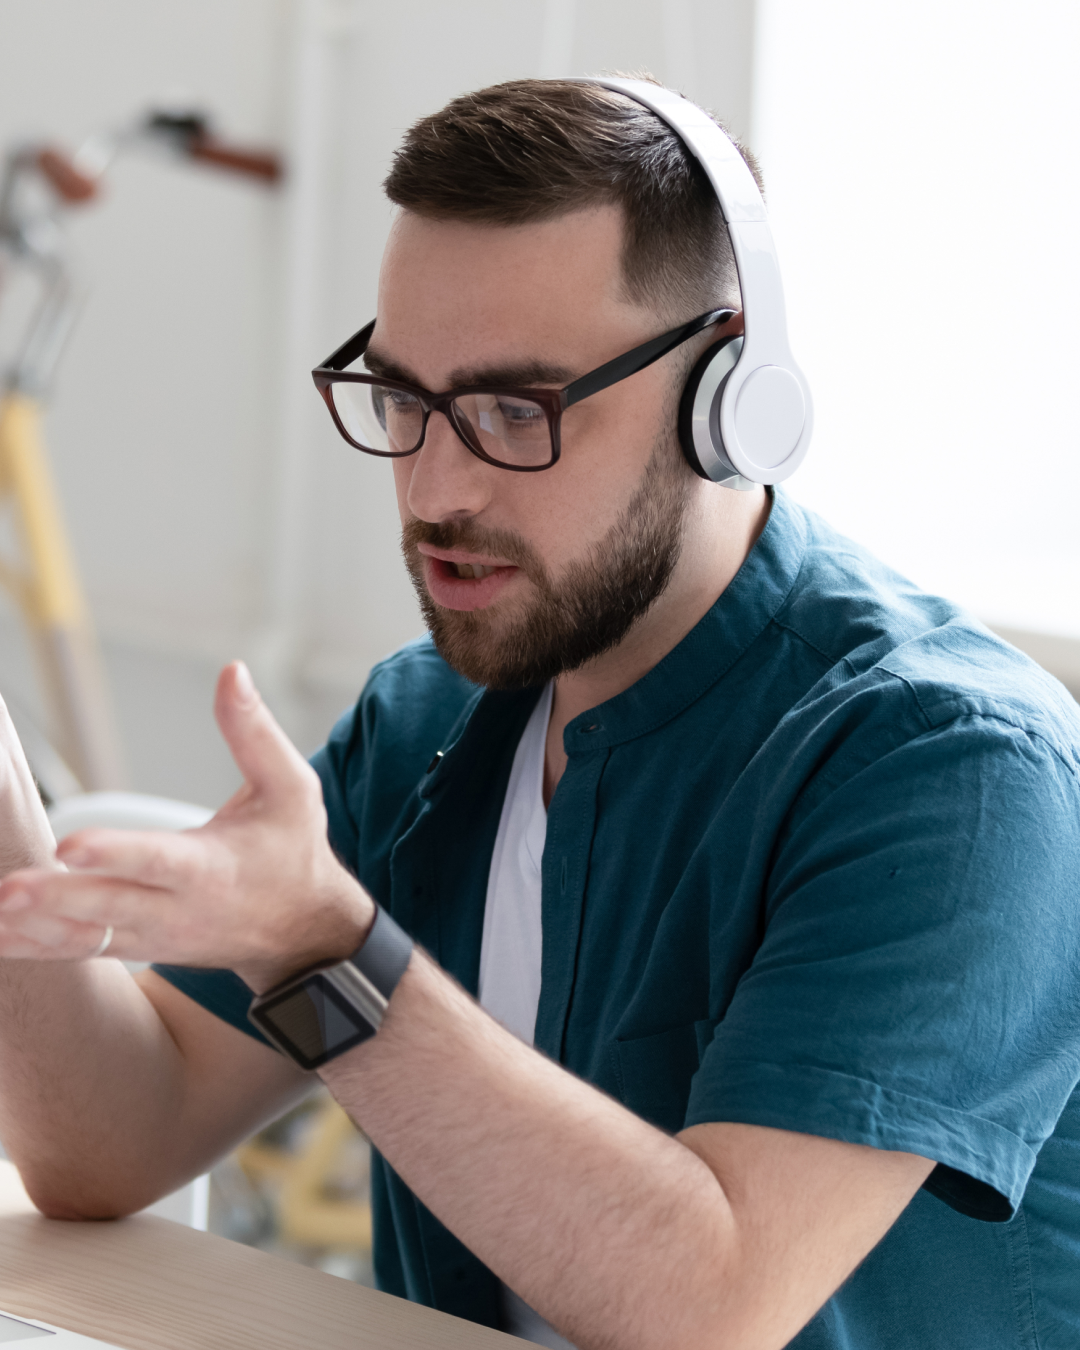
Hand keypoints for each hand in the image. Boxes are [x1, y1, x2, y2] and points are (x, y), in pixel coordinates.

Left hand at [0, 663, 373, 989]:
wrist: (303, 932)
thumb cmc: (293, 851)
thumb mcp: (291, 788)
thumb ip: (254, 732)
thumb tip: (231, 672)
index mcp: (211, 866)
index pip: (158, 859)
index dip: (115, 852)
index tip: (69, 844)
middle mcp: (177, 908)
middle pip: (108, 905)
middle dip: (55, 898)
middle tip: (7, 889)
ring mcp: (153, 936)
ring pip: (86, 936)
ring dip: (33, 928)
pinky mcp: (135, 946)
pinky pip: (79, 950)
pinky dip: (36, 945)